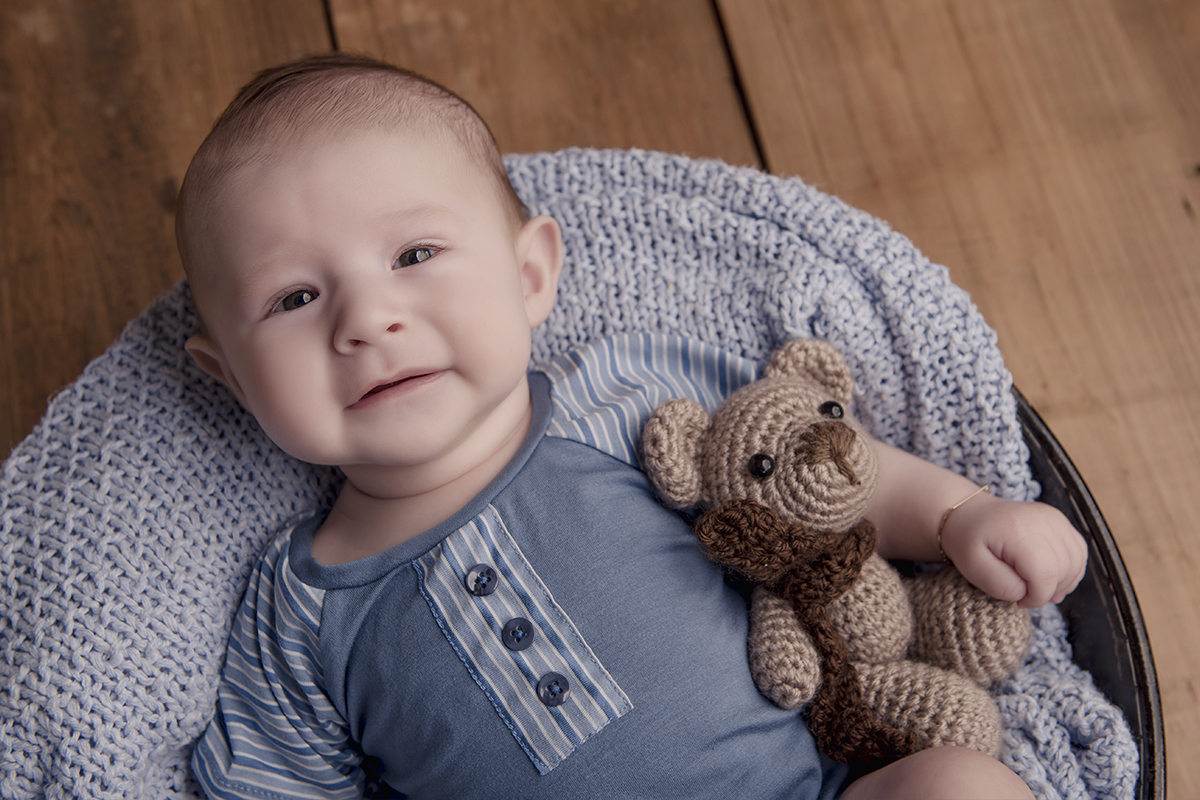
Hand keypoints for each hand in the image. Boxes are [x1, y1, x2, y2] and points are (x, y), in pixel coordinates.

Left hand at [939, 493, 1087, 607]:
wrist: (969, 513)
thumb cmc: (968, 541)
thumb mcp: (973, 567)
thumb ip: (1002, 586)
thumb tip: (1028, 593)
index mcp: (1019, 532)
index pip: (1045, 576)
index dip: (1036, 598)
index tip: (1019, 600)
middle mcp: (1043, 521)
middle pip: (1064, 571)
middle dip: (1047, 591)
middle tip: (1023, 592)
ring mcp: (1054, 518)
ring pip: (1075, 563)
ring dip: (1062, 583)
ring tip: (1036, 586)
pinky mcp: (1060, 520)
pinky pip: (1078, 552)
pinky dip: (1070, 570)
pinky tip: (1051, 576)